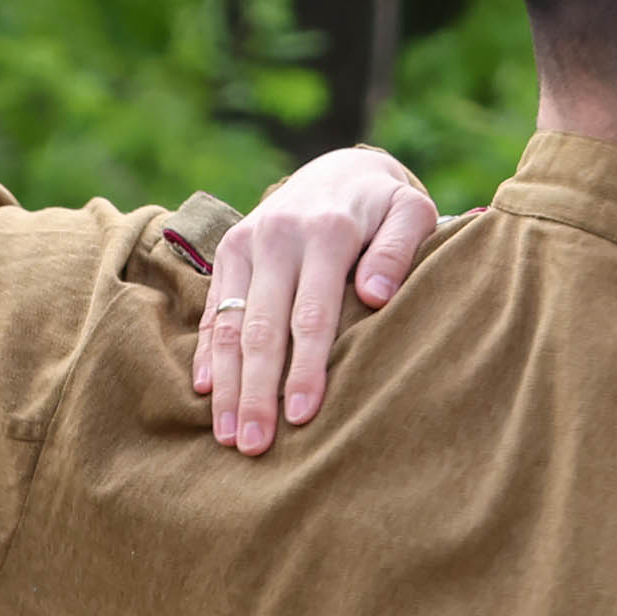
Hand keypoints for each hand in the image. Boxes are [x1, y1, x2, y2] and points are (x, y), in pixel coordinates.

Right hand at [198, 145, 440, 453]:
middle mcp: (277, 237)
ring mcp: (246, 243)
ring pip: (229, 323)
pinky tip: (206, 394)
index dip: (305, 369)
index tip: (301, 417)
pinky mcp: (229, 251)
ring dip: (227, 384)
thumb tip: (375, 295)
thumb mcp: (410, 213)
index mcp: (325, 232)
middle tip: (254, 446)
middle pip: (262, 328)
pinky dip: (206, 352)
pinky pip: (212, 308)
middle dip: (256, 391)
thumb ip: (398, 250)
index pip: (311, 315)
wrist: (339, 169)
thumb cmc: (385, 206)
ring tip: (228, 436)